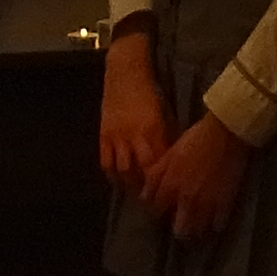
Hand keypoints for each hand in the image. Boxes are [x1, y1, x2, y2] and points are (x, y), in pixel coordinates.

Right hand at [97, 28, 169, 193]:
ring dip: (128, 186)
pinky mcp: (103, 135)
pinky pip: (105, 162)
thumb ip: (167, 139)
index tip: (169, 196)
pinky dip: (112, 175)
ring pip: (120, 171)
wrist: (124, 72)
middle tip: (152, 203)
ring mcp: (115, 137)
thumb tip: (174, 161)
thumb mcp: (164, 115)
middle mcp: (133, 137)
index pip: (157, 165)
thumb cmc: (149, 93)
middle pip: (138, 173)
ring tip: (136, 195)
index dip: (162, 183)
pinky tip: (118, 181)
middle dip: (144, 190)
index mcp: (152, 131)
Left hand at [142, 115, 252, 241]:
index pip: (157, 209)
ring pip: (198, 230)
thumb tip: (144, 193)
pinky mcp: (225, 203)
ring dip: (196, 230)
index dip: (158, 211)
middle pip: (179, 228)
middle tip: (180, 223)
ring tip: (197, 226)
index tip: (162, 209)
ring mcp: (206, 203)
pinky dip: (215, 225)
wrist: (224, 134)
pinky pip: (218, 224)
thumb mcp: (169, 154)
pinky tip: (214, 221)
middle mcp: (186, 199)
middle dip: (178, 228)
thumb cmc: (194, 139)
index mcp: (170, 186)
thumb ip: (156, 175)